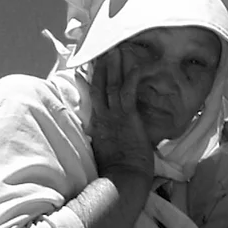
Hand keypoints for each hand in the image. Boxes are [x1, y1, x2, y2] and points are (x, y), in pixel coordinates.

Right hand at [87, 54, 157, 181]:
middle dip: (101, 66)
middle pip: (99, 85)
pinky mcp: (128, 116)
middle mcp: (104, 116)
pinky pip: (129, 91)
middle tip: (101, 48)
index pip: (94, 98)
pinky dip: (133, 76)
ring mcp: (115, 115)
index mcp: (98, 124)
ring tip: (114, 48)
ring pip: (112, 84)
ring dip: (114, 65)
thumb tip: (104, 139)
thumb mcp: (107, 153)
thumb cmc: (118, 172)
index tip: (90, 68)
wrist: (123, 179)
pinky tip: (137, 64)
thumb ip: (105, 141)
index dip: (92, 81)